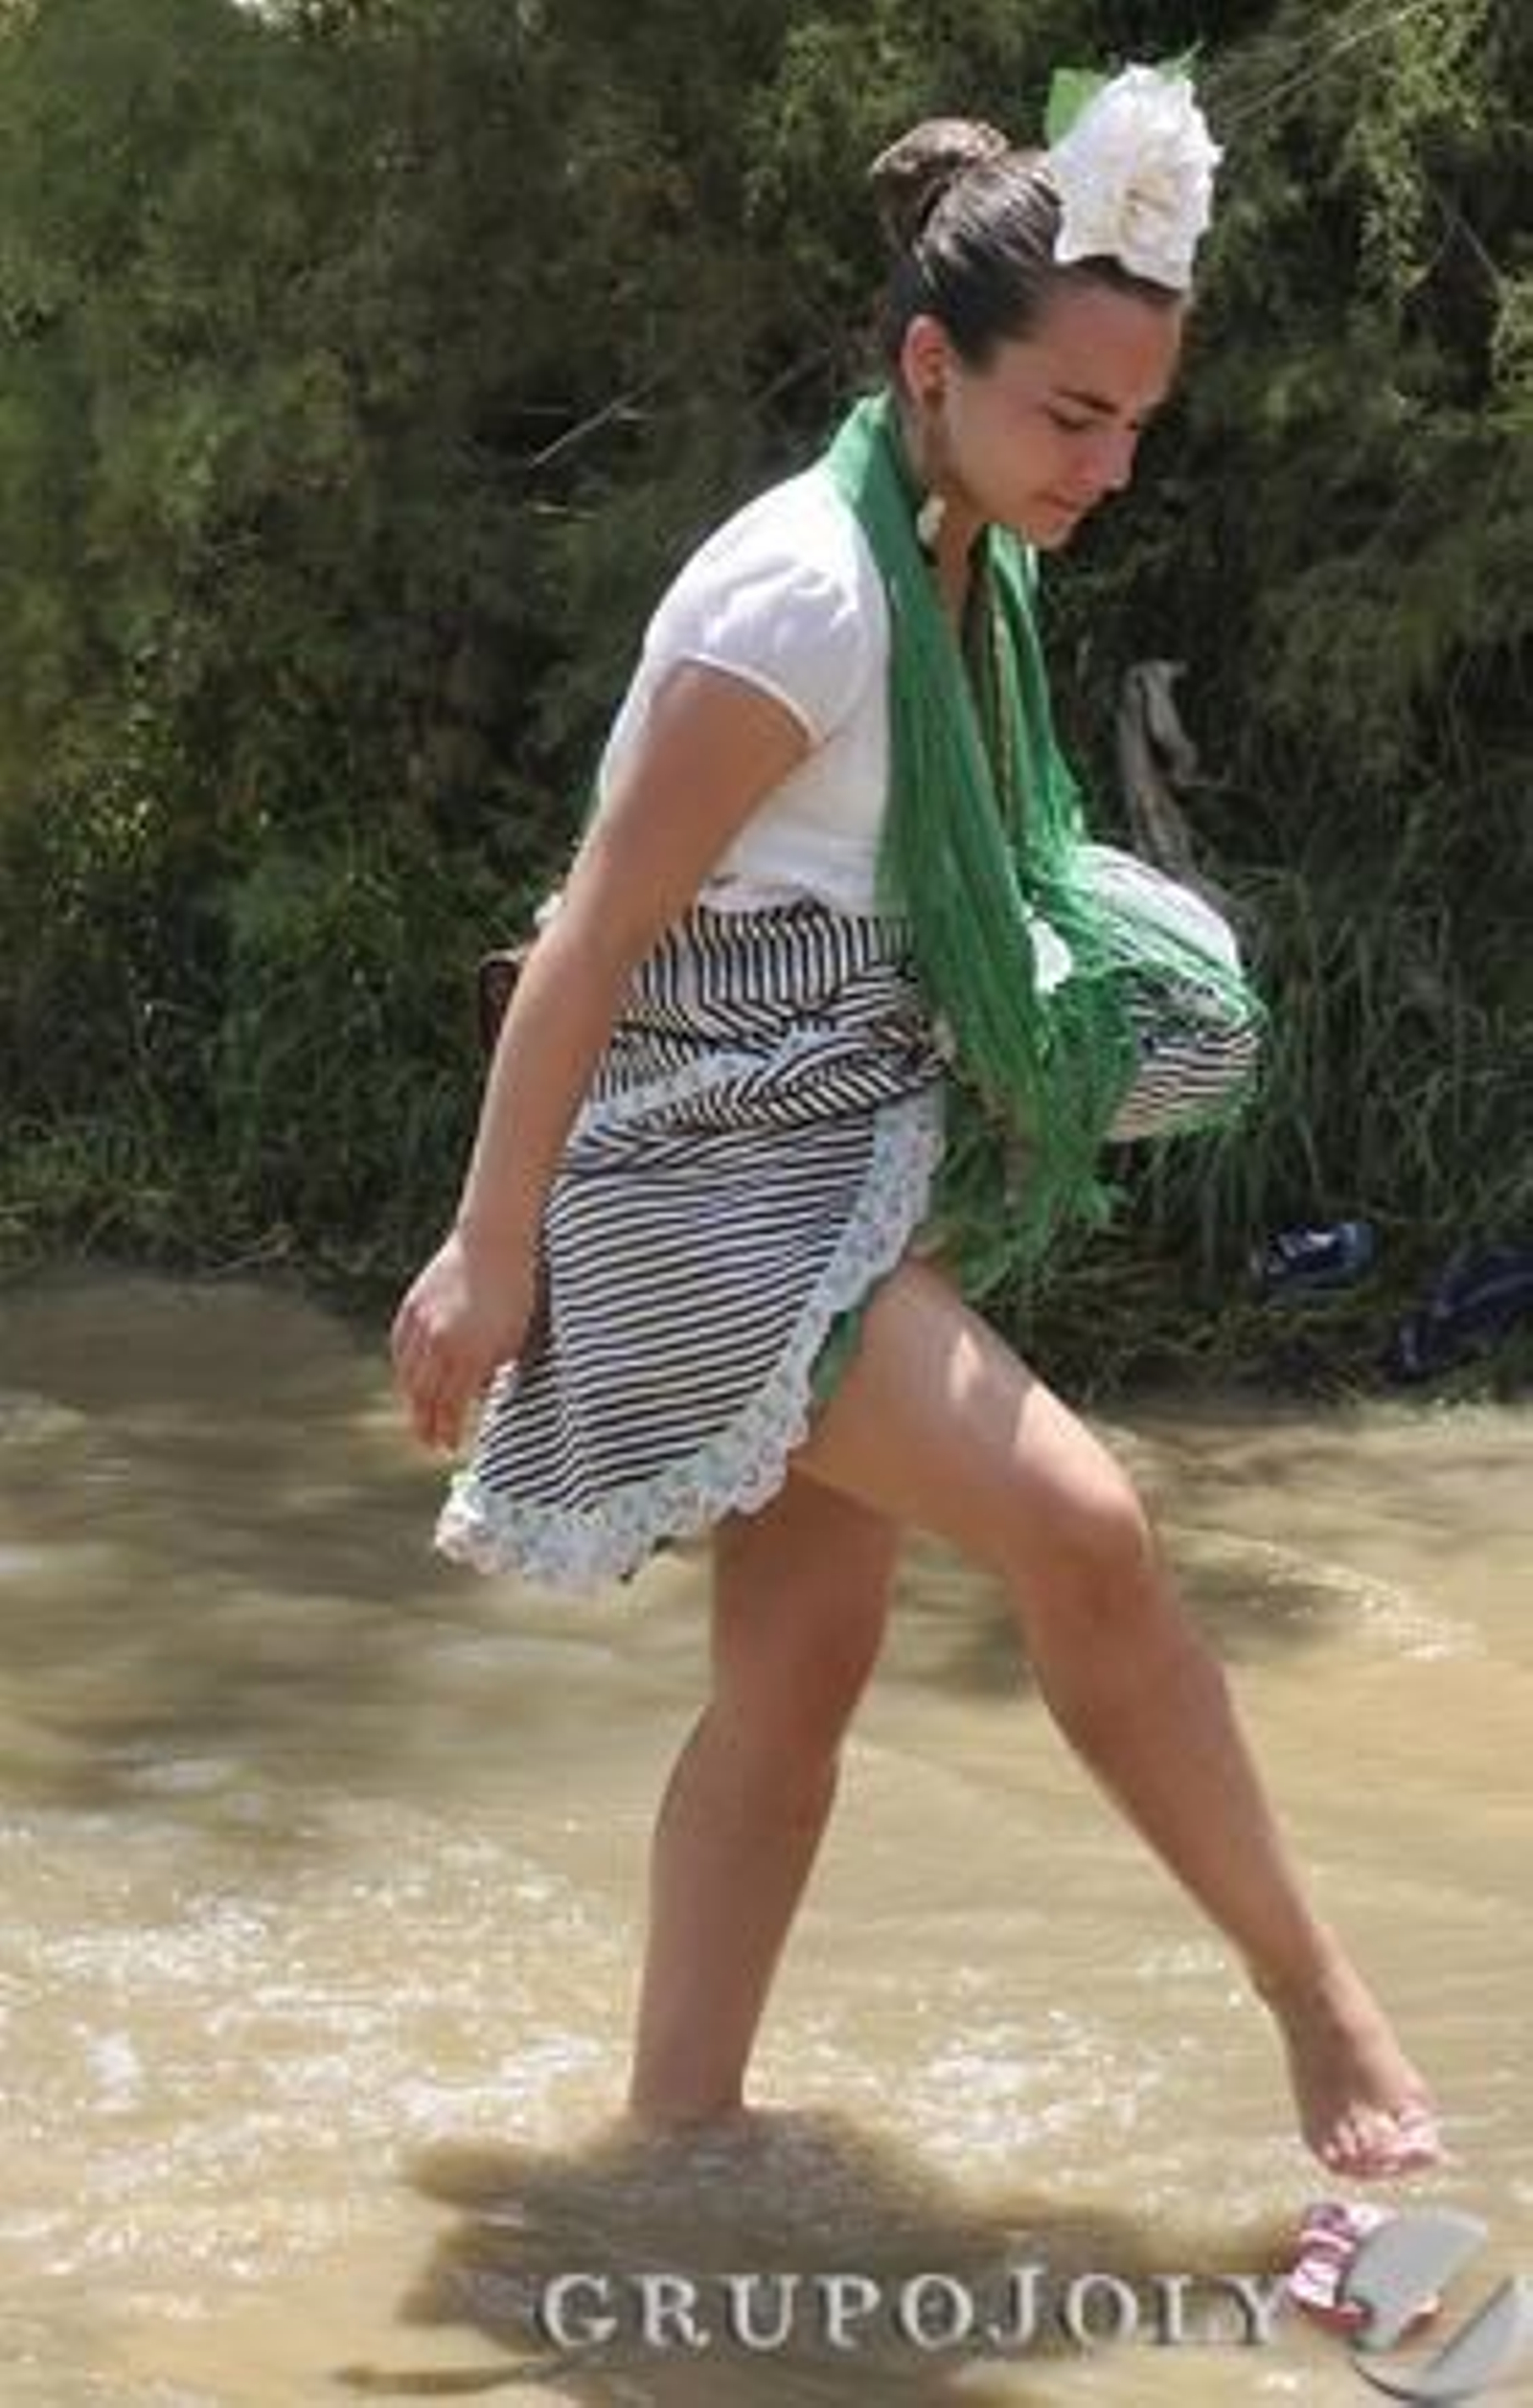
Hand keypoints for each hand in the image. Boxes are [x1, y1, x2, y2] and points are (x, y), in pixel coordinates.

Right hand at [390, 1228, 537, 1453]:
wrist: (494, 1241)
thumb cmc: (516, 1292)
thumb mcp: (513, 1340)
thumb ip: (492, 1372)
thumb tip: (478, 1395)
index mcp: (467, 1355)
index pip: (449, 1407)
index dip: (447, 1432)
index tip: (449, 1448)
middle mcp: (438, 1343)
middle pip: (423, 1397)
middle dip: (425, 1424)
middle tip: (429, 1443)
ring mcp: (421, 1324)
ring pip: (407, 1374)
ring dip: (411, 1400)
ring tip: (418, 1417)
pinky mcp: (412, 1306)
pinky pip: (399, 1347)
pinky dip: (402, 1367)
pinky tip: (408, 1378)